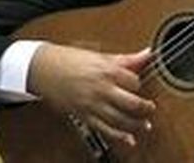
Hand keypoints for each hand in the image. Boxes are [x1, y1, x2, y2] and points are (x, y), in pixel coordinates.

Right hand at [27, 43, 156, 147]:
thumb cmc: (69, 59)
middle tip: (150, 108)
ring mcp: (93, 104)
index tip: (138, 83)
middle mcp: (102, 89)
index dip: (139, 83)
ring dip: (136, 125)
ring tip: (145, 125)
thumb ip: (126, 59)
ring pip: (121, 119)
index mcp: (107, 71)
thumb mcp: (99, 55)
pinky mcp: (84, 115)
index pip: (134, 81)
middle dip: (145, 107)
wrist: (43, 68)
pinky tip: (129, 139)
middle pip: (132, 103)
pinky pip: (105, 129)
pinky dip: (119, 137)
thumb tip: (147, 54)